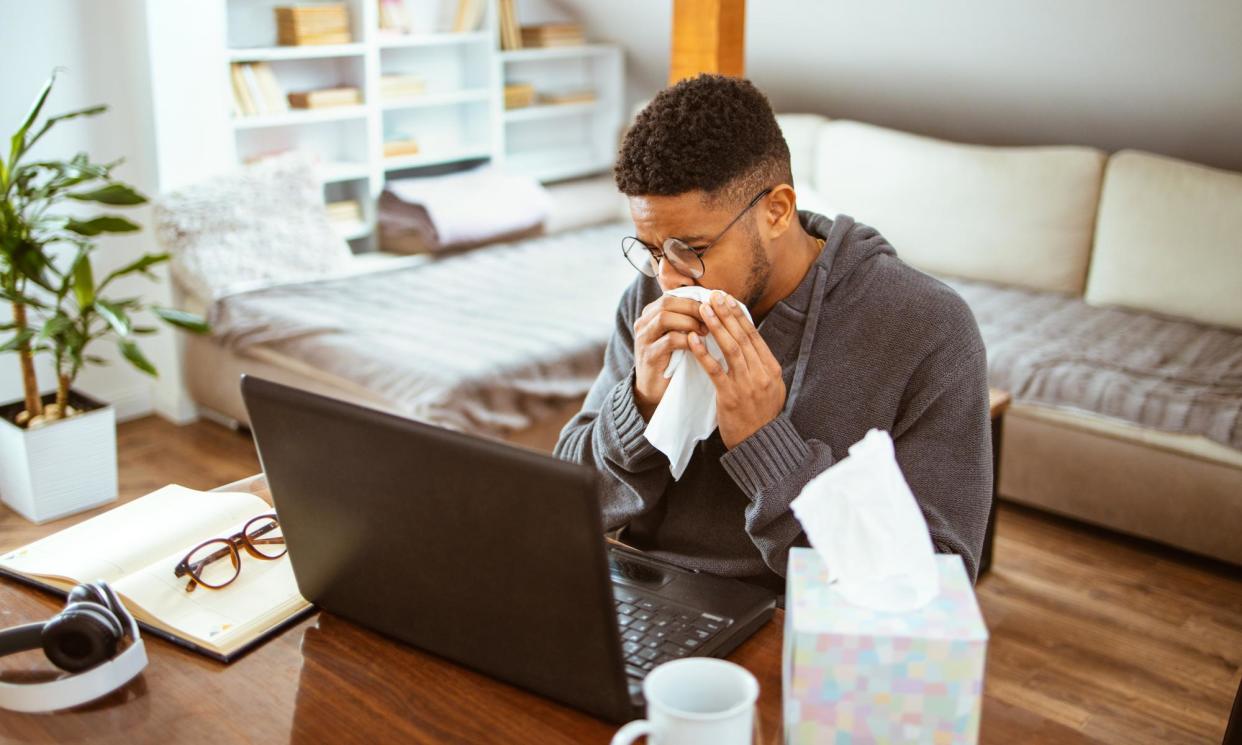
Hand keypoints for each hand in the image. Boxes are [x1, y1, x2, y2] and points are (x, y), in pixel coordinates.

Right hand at [632, 295, 708, 419]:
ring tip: (706, 331)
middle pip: (667, 302)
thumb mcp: (678, 334)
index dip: (693, 299)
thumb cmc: (671, 359)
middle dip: (693, 307)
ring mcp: (643, 339)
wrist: (654, 389)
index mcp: (650, 314)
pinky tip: (699, 345)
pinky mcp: (649, 356)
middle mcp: (643, 323)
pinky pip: (669, 340)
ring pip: (665, 318)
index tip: (713, 307)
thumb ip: (687, 318)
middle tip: (712, 316)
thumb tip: (714, 302)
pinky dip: (688, 340)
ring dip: (689, 322)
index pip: (672, 296)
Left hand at [689, 291, 786, 448]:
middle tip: (713, 295)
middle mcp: (762, 374)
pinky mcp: (730, 396)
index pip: (754, 335)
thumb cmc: (760, 414)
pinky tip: (693, 339)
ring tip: (703, 310)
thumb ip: (760, 364)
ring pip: (731, 349)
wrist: (759, 443)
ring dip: (716, 326)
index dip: (739, 315)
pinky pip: (715, 370)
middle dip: (726, 314)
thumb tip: (747, 340)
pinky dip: (704, 353)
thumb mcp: (770, 386)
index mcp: (772, 369)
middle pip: (743, 337)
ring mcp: (747, 385)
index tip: (727, 299)